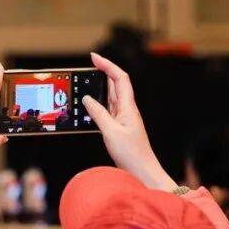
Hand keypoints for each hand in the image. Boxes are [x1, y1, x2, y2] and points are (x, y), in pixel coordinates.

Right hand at [83, 52, 176, 190]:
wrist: (142, 170)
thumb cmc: (132, 154)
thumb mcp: (111, 131)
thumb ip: (98, 113)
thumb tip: (87, 99)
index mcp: (128, 107)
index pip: (119, 78)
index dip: (107, 65)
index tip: (94, 57)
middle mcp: (127, 109)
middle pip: (116, 83)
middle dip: (103, 71)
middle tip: (89, 65)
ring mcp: (123, 118)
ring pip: (111, 96)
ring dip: (100, 86)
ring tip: (86, 80)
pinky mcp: (118, 127)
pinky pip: (107, 109)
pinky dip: (98, 103)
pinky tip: (89, 104)